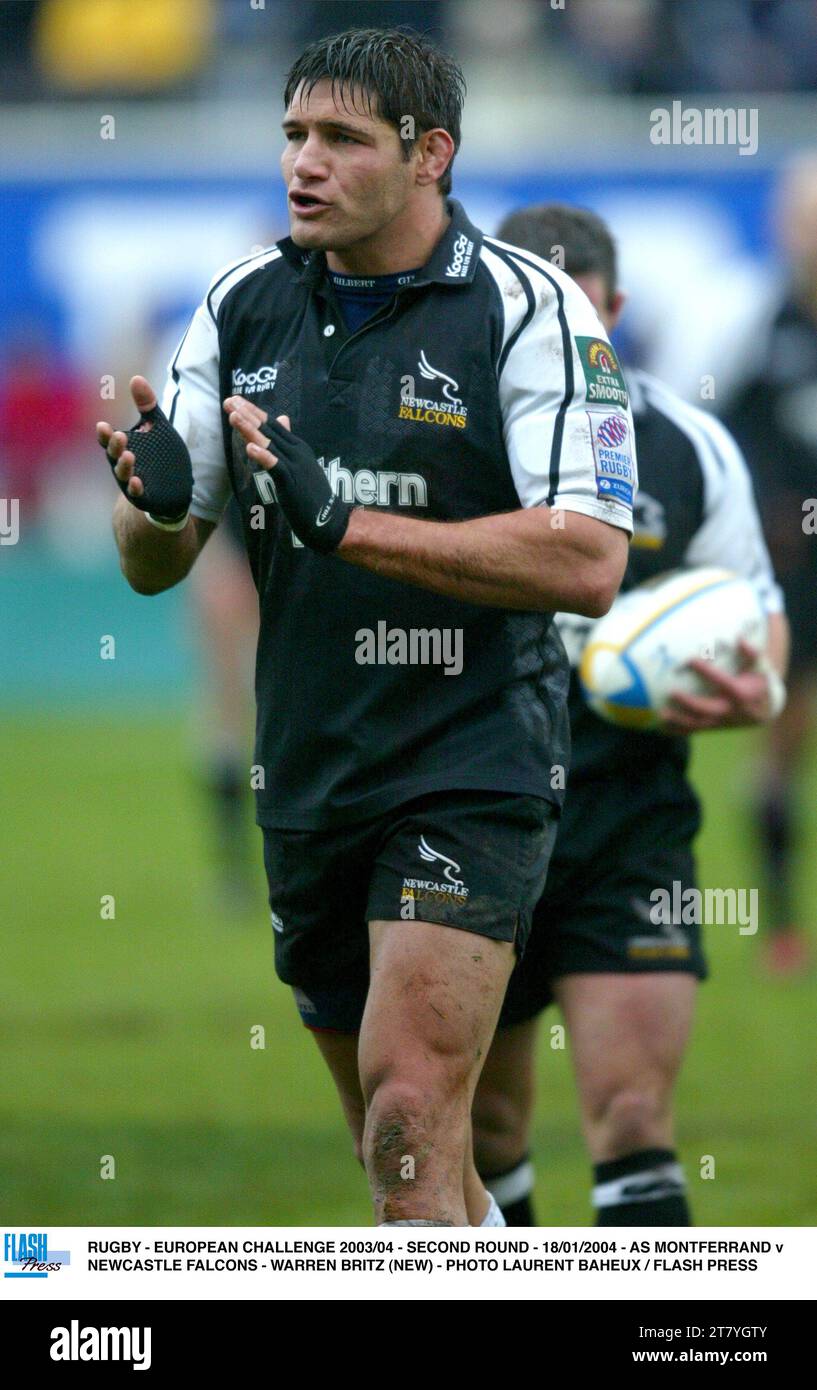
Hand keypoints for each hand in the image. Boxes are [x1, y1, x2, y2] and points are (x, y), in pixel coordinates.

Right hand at [98, 376, 192, 521]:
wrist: (173, 489)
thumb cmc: (159, 455)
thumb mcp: (157, 426)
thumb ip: (147, 405)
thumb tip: (136, 377)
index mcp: (123, 448)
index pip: (109, 440)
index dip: (105, 434)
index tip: (103, 426)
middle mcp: (123, 465)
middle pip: (114, 455)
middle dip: (115, 446)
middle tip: (120, 435)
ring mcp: (132, 482)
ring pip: (123, 474)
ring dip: (124, 466)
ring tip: (129, 456)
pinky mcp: (144, 496)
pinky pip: (137, 493)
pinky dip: (135, 487)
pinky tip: (137, 482)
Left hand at [224, 398, 350, 552]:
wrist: (328, 520)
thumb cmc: (311, 494)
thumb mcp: (300, 463)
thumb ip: (288, 442)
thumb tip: (283, 418)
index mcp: (297, 446)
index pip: (271, 425)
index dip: (252, 412)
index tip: (235, 400)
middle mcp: (296, 451)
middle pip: (268, 429)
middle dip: (247, 414)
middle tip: (229, 401)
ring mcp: (295, 466)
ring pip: (268, 444)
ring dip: (250, 429)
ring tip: (233, 416)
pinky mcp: (292, 482)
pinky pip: (275, 466)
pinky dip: (263, 456)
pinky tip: (249, 448)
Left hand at [658, 640, 773, 732]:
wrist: (763, 710)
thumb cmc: (758, 681)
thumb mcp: (760, 667)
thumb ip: (751, 653)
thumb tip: (739, 638)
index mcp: (741, 694)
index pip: (723, 683)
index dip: (707, 672)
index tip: (691, 659)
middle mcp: (730, 711)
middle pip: (707, 709)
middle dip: (689, 703)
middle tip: (671, 692)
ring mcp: (720, 722)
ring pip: (698, 724)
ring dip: (679, 720)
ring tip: (661, 714)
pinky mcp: (712, 728)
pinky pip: (692, 731)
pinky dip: (676, 731)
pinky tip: (659, 727)